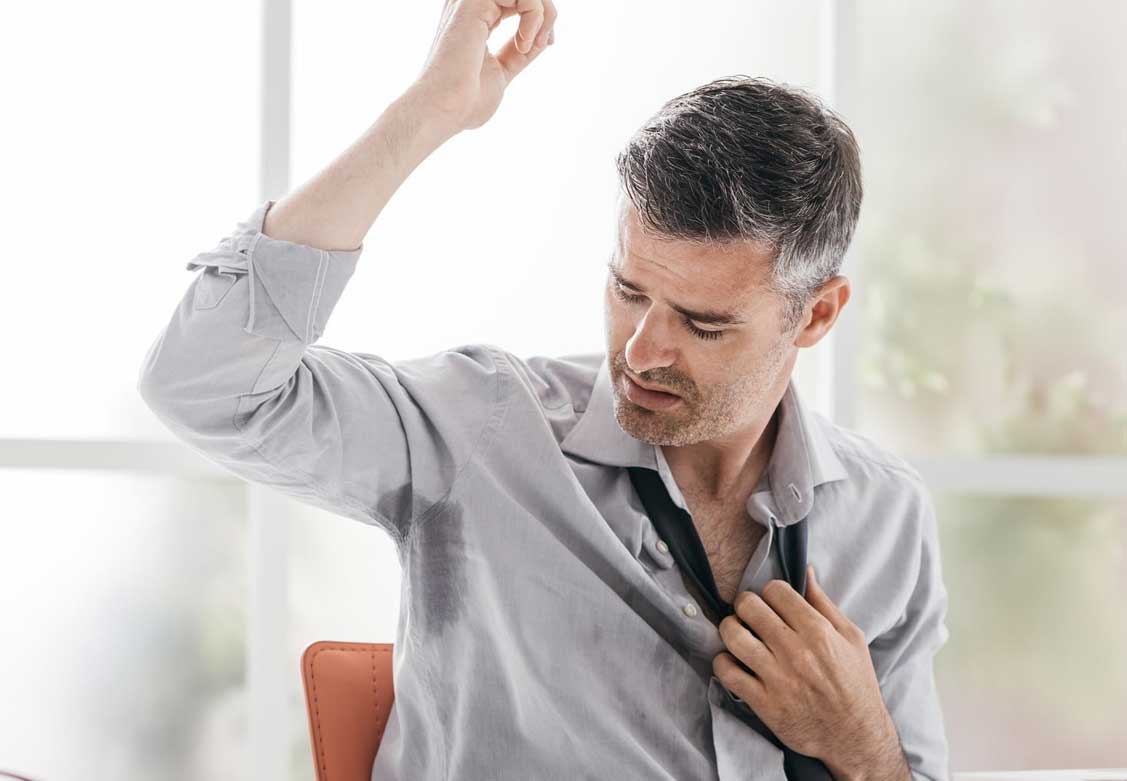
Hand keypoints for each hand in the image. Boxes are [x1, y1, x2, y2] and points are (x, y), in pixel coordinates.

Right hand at [412, 0, 556, 131]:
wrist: (446, 110)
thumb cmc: (466, 101)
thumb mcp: (503, 71)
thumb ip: (519, 52)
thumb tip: (543, 38)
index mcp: (475, 17)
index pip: (516, 0)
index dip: (539, 15)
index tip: (546, 43)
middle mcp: (470, 4)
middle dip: (545, 11)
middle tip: (544, 42)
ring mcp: (470, 1)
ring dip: (542, 13)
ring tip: (533, 44)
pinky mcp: (473, 1)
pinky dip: (534, 15)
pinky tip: (523, 42)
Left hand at [712, 565, 901, 773]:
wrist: (855, 736)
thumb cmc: (855, 684)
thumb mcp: (851, 638)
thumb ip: (824, 604)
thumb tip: (806, 571)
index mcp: (817, 631)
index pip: (775, 590)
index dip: (769, 592)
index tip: (771, 603)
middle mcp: (795, 651)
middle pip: (749, 606)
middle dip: (745, 605)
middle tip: (749, 615)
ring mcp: (777, 678)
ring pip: (733, 635)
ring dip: (729, 629)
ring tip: (738, 634)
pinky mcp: (764, 703)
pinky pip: (726, 672)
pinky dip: (723, 662)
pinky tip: (733, 662)